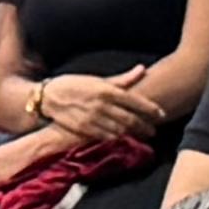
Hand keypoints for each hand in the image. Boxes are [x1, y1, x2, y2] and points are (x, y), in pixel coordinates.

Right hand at [37, 73, 159, 145]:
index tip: (161, 114)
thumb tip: (142, 70)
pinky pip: (106, 137)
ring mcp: (93, 119)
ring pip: (120, 130)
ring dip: (133, 134)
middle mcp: (102, 105)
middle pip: (130, 119)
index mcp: (107, 90)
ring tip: (141, 135)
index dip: (151, 109)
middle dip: (145, 126)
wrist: (47, 97)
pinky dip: (117, 138)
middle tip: (153, 130)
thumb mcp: (98, 79)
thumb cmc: (73, 85)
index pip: (135, 101)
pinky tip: (122, 138)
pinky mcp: (84, 129)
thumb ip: (122, 79)